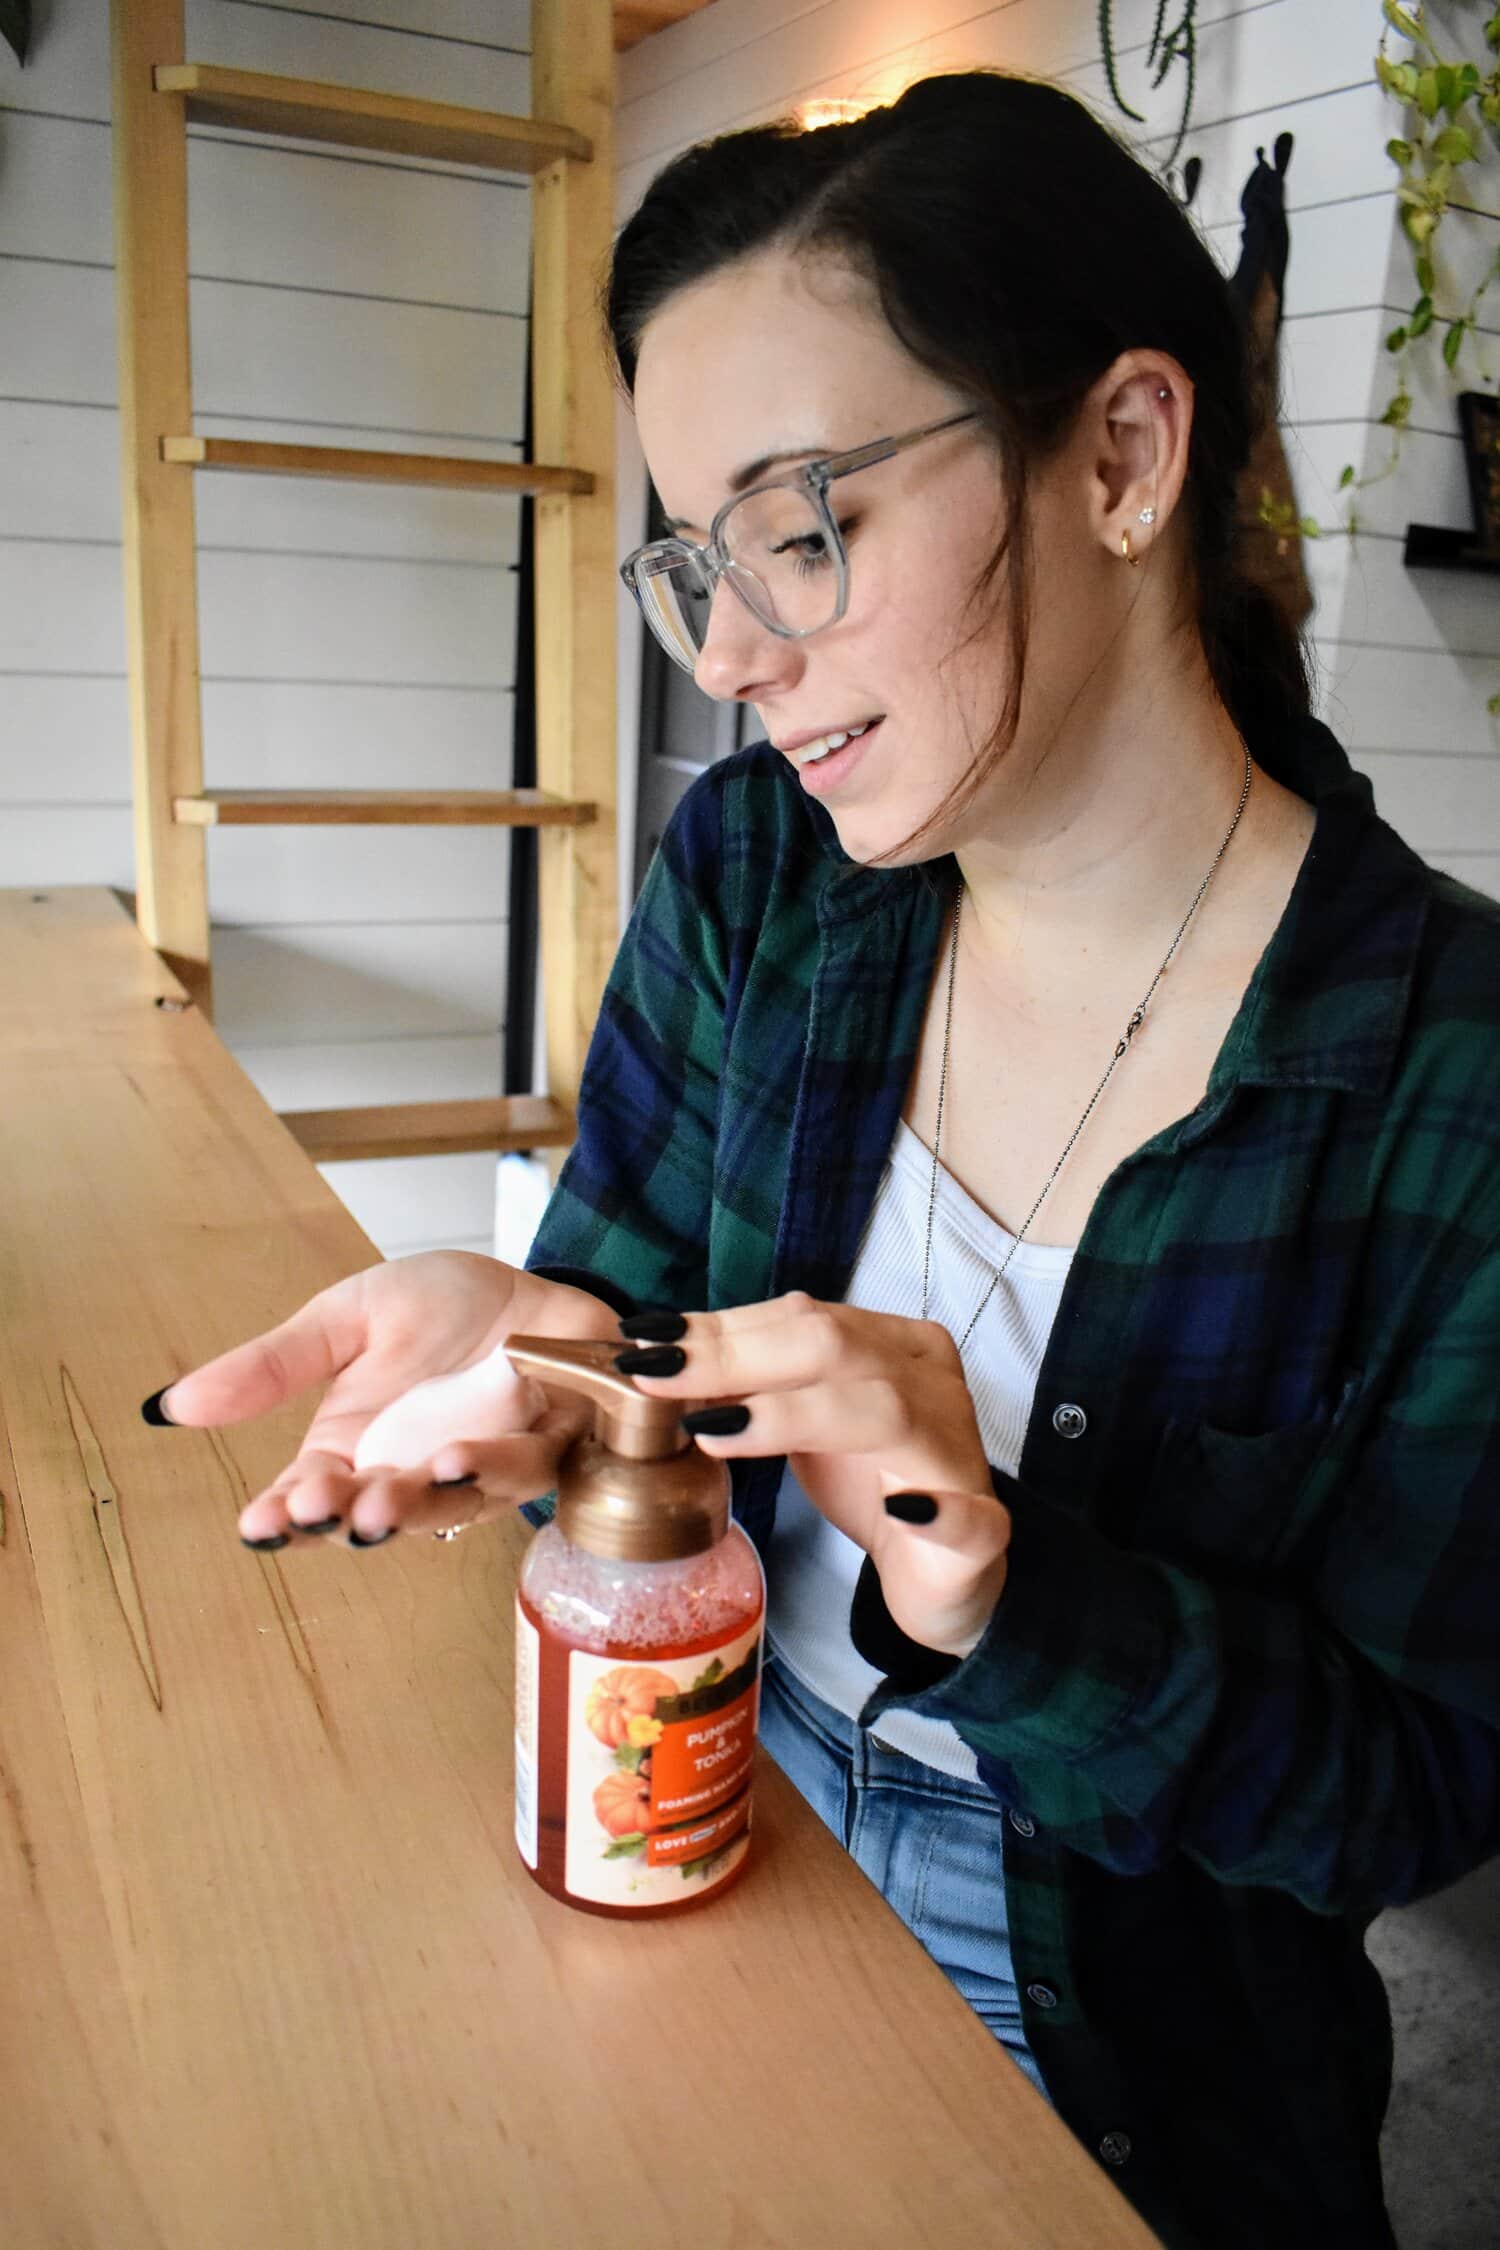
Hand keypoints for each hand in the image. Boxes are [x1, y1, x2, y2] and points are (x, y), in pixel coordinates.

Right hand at [146, 1252, 620, 1548]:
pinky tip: (458, 1456)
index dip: (286, 1516)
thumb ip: (275, 1365)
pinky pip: (523, 1467)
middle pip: (377, 1515)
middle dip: (347, 1515)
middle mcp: (417, 1472)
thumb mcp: (345, 1319)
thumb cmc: (439, 1306)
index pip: (313, 1500)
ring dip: (415, 1504)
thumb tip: (172, 1405)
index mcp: (359, 1451)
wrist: (527, 1279)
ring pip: (450, 1505)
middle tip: (318, 1505)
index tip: (259, 1522)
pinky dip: (491, 1464)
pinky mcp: (547, 1446)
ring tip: (382, 1498)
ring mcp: (485, 1468)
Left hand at [619, 1293, 1010, 1656]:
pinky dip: (933, 1511)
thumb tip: (665, 1356)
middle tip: (657, 1376)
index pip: (804, 1318)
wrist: (946, 1569)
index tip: (644, 1339)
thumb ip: (755, 1385)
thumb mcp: (803, 1422)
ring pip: (888, 1414)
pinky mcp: (984, 1531)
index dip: (721, 1328)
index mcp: (895, 1347)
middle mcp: (933, 1384)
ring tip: (716, 1432)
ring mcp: (960, 1455)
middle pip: (836, 1349)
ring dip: (798, 1417)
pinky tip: (899, 1510)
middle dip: (737, 1358)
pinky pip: (968, 1518)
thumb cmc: (870, 1481)